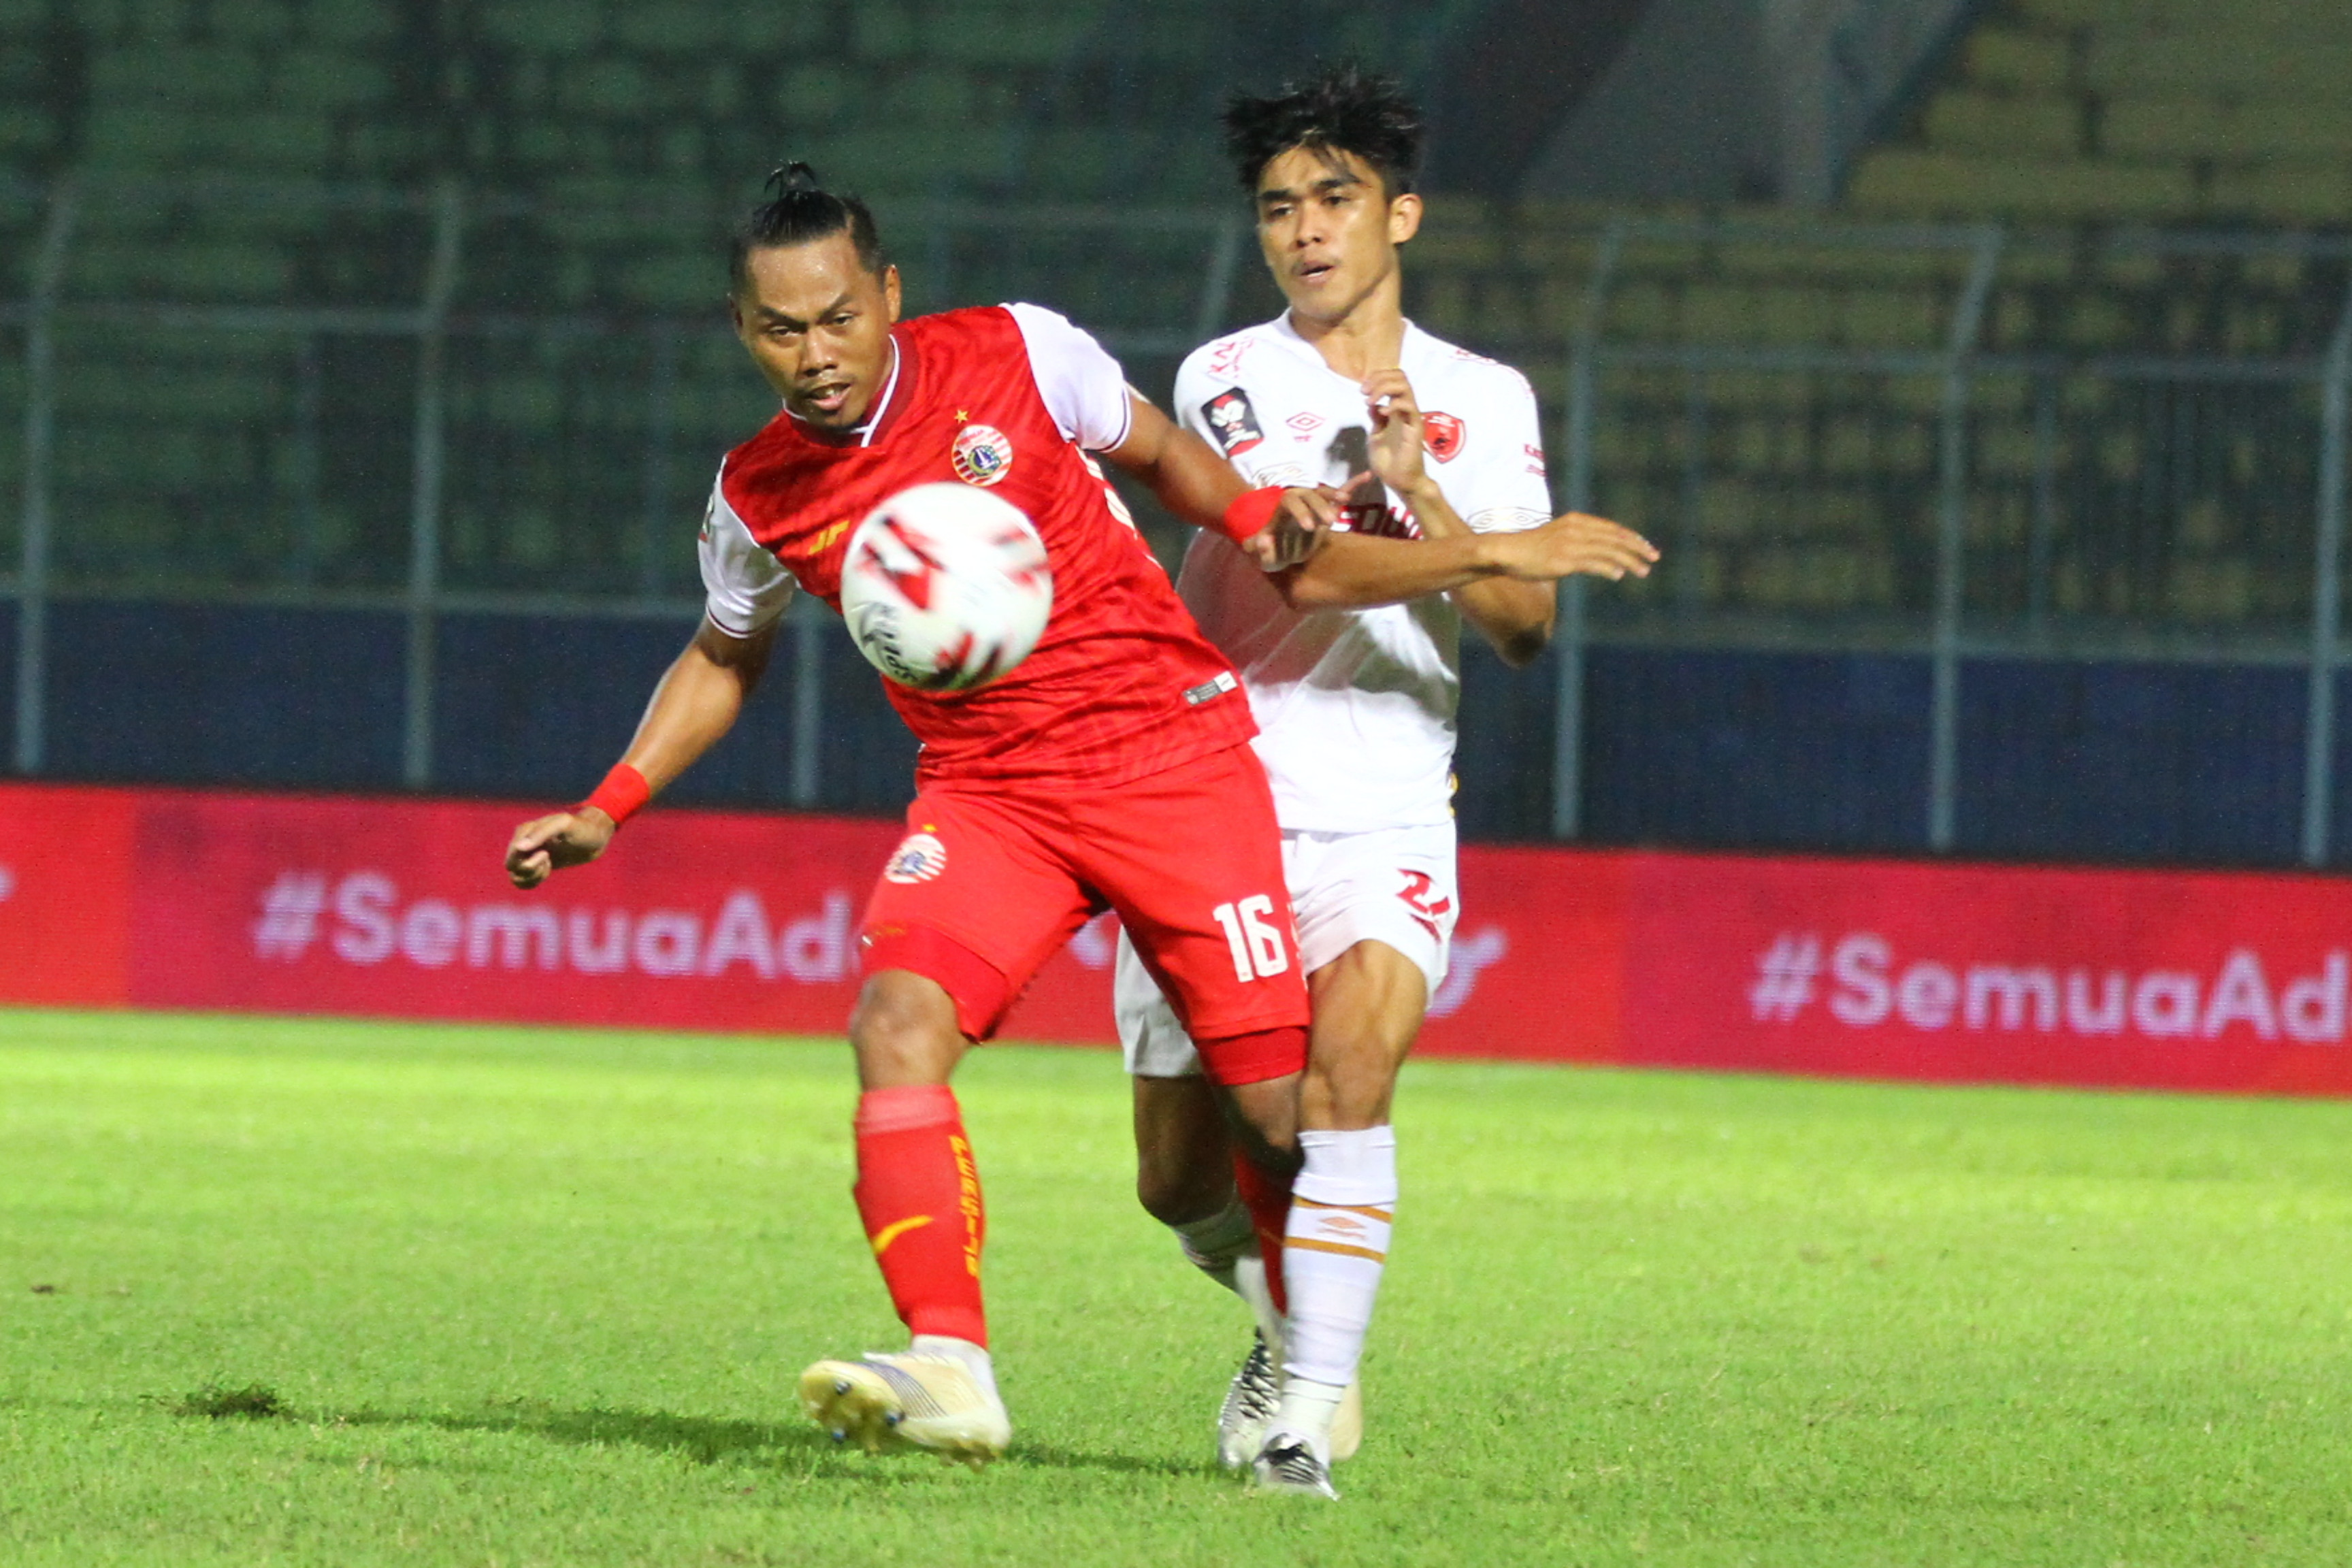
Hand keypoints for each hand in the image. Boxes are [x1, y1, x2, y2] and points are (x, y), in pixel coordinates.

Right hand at [505, 808, 616, 889]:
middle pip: (512, 867)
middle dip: (530, 870)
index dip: (527, 862)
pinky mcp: (535, 864)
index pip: (512, 857)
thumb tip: (518, 848)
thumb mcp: (564, 825)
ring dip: (531, 877)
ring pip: (515, 876)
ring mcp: (528, 854)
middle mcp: (522, 842)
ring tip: (548, 867)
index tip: (546, 854)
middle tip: (548, 861)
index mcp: (524, 831)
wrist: (595, 837)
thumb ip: (541, 833)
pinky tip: (547, 872)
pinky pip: (522, 880)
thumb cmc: (581, 828)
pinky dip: (532, 881)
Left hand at [1242, 487, 1337, 570]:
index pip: (1289, 501)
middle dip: (1319, 506)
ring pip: (1322, 493)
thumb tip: (1263, 542)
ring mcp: (1311, 504)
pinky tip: (1348, 495)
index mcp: (1281, 510)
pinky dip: (1340, 494)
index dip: (1300, 511)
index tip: (1309, 527)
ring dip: (1333, 496)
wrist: (1283, 550)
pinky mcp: (1323, 510)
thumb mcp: (1265, 557)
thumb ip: (1263, 552)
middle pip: (1308, 495)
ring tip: (1344, 501)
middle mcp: (1297, 502)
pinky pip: (1332, 498)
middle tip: (1331, 522)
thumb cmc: (1273, 552)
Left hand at [1362, 368, 1428, 499]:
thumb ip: (1375, 419)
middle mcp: (1405, 409)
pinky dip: (1393, 404)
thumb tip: (1373, 404)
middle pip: (1400, 376)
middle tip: (1364, 391)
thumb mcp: (1375, 436)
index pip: (1392, 380)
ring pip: (1405, 387)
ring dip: (1384, 387)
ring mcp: (1411, 417)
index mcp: (1395, 410)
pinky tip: (1381, 413)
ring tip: (1370, 400)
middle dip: (1379, 378)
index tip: (1362, 390)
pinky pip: (1409, 407)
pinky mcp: (1415, 428)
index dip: (1376, 377)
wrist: (1399, 481)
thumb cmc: (1389, 462)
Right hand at [1489, 512, 1659, 582]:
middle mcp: (1576, 529)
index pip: (1611, 528)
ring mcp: (1570, 544)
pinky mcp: (1564, 559)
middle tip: (1655, 556)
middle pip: (1615, 537)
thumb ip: (1579, 545)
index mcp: (1576, 521)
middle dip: (1637, 547)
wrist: (1506, 551)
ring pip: (1608, 550)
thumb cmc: (1530, 550)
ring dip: (1629, 561)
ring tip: (1644, 571)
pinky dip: (1608, 568)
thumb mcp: (1557, 540)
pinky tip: (1619, 575)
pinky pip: (1593, 563)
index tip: (1646, 546)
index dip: (1631, 537)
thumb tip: (1601, 562)